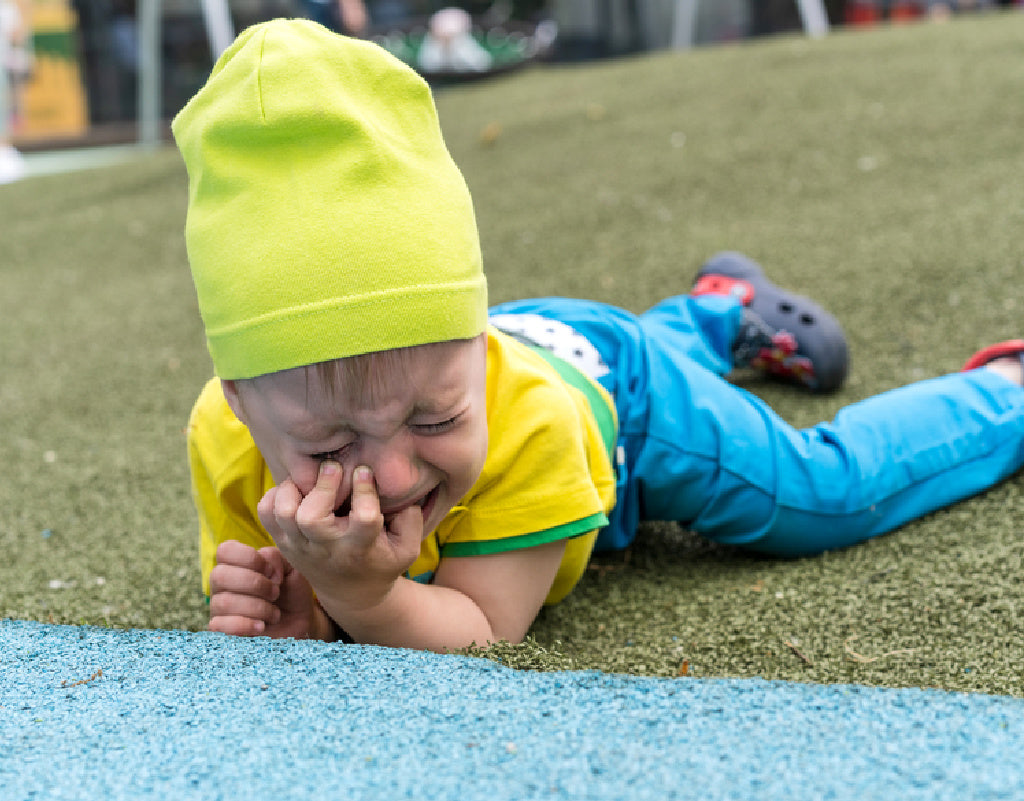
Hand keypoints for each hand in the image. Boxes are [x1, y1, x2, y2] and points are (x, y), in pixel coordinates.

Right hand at [208, 541, 321, 638]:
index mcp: (236, 562)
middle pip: (220, 575)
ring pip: (225, 602)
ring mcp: (219, 606)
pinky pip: (219, 625)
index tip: (271, 571)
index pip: (225, 550)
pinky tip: (261, 626)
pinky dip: (245, 625)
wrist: (299, 623)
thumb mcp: (291, 568)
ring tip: (275, 613)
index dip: (249, 558)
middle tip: (276, 593)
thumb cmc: (292, 592)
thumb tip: (263, 561)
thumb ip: (276, 557)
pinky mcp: (221, 629)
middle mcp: (222, 582)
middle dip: (255, 584)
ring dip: (258, 608)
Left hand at [257, 462, 423, 616]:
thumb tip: (397, 488)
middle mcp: (326, 549)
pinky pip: (266, 514)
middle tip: (334, 467)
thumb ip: (411, 519)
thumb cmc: (382, 561)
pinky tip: (296, 491)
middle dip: (322, 486)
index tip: (364, 471)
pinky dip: (274, 496)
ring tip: (312, 478)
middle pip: (312, 518)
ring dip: (295, 488)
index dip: (364, 490)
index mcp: (361, 550)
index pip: (363, 519)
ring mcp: (301, 547)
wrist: (352, 595)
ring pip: (284, 513)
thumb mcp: (408, 548)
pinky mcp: (284, 543)